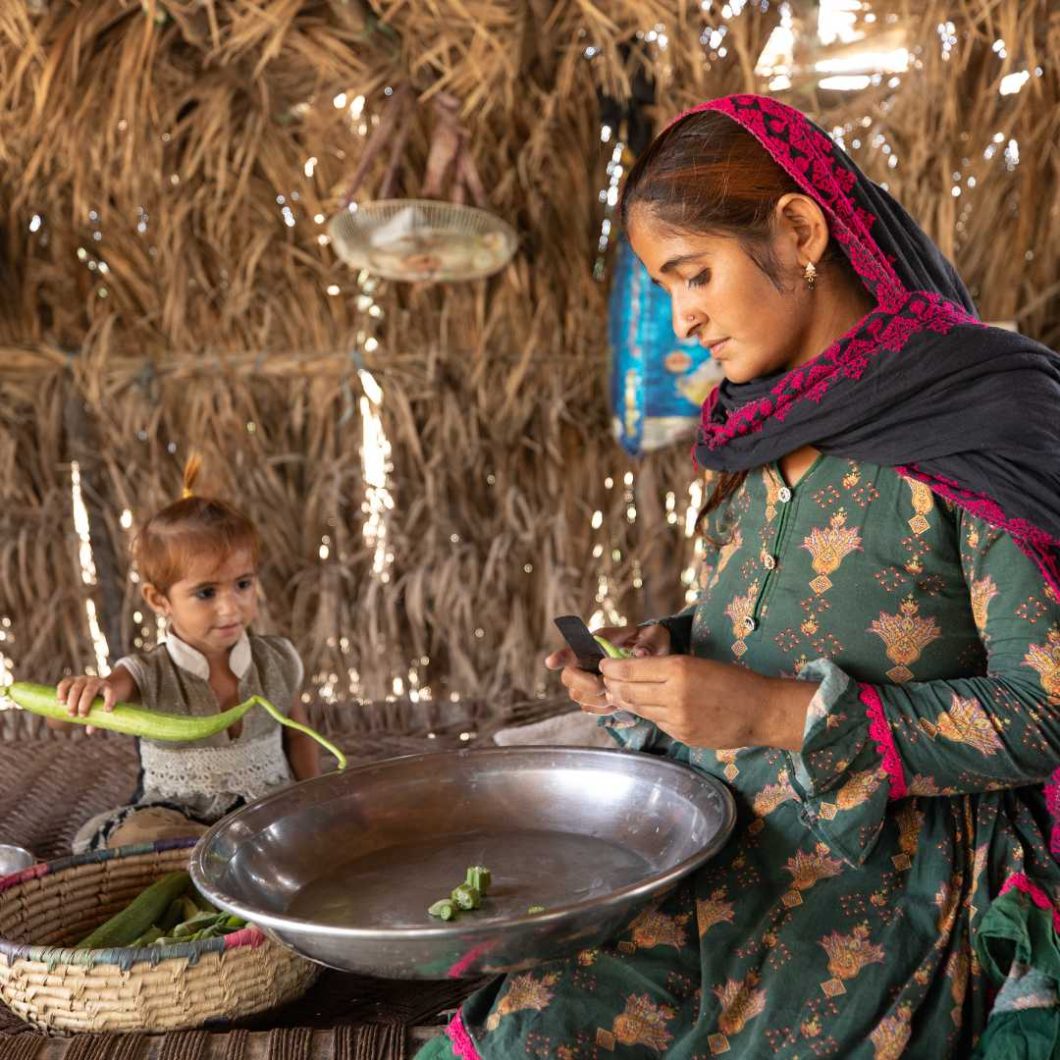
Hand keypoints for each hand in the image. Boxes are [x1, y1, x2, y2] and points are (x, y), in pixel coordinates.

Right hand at [56, 675, 116, 734]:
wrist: (90, 689)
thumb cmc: (97, 703)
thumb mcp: (100, 710)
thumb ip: (96, 721)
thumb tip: (89, 731)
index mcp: (106, 687)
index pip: (110, 692)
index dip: (110, 700)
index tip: (107, 711)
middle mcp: (95, 681)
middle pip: (90, 691)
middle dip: (84, 704)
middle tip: (82, 716)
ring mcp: (82, 679)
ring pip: (76, 688)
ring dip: (72, 701)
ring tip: (71, 714)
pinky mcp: (71, 680)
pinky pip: (65, 683)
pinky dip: (62, 692)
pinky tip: (61, 702)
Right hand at [545, 623, 670, 714]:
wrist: (657, 658)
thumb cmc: (652, 642)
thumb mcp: (655, 636)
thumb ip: (649, 643)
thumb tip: (640, 653)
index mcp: (597, 643)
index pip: (574, 648)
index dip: (561, 656)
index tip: (551, 662)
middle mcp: (588, 661)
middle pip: (569, 676)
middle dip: (585, 684)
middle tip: (604, 684)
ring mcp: (589, 679)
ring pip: (577, 694)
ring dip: (595, 698)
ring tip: (616, 693)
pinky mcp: (596, 696)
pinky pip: (589, 707)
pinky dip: (602, 708)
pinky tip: (617, 702)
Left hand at [596, 654, 816, 750]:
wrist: (761, 710)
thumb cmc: (733, 680)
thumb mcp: (697, 664)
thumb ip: (665, 668)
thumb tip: (632, 670)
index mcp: (679, 669)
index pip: (631, 669)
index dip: (612, 668)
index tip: (604, 664)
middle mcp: (675, 694)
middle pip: (629, 691)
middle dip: (613, 685)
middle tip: (606, 680)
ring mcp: (678, 718)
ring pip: (640, 708)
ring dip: (627, 700)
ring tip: (620, 693)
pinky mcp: (683, 735)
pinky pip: (657, 722)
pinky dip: (650, 714)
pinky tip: (648, 707)